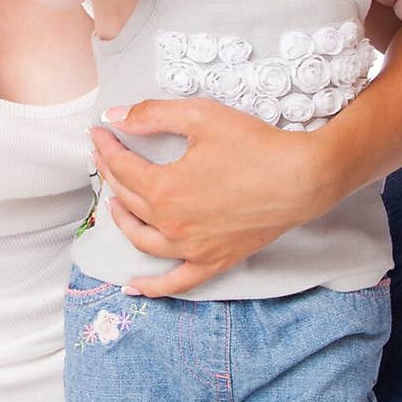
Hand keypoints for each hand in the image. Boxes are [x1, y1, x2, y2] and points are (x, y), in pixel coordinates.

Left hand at [89, 97, 331, 297]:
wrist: (301, 178)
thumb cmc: (255, 145)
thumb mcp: (201, 116)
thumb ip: (153, 114)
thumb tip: (115, 118)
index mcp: (164, 189)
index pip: (121, 167)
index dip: (106, 147)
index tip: (99, 133)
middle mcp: (172, 224)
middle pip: (127, 199)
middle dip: (110, 174)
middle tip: (105, 156)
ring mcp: (191, 248)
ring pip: (141, 240)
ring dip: (122, 220)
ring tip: (115, 203)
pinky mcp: (213, 261)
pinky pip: (176, 282)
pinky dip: (152, 287)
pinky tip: (133, 287)